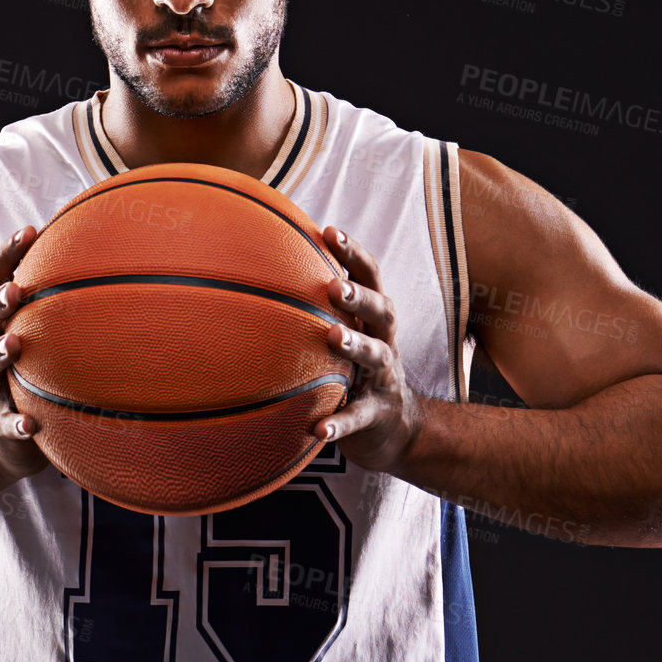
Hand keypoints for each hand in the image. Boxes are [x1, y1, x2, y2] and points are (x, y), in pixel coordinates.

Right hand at [0, 226, 48, 483]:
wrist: (5, 435)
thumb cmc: (34, 370)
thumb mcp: (43, 335)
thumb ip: (65, 303)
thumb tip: (114, 257)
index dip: (7, 254)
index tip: (30, 230)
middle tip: (14, 291)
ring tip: (14, 345)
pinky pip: (4, 423)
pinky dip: (15, 424)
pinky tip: (31, 425)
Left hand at [314, 227, 423, 474]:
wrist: (396, 430)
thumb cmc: (357, 373)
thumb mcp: (347, 337)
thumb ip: (320, 310)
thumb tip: (266, 273)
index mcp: (375, 321)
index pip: (370, 278)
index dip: (353, 254)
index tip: (329, 231)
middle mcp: (385, 343)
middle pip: (383, 311)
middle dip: (361, 296)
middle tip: (335, 286)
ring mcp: (384, 380)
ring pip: (376, 357)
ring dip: (356, 345)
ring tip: (334, 336)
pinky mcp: (376, 415)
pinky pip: (358, 418)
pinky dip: (340, 424)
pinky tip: (320, 431)